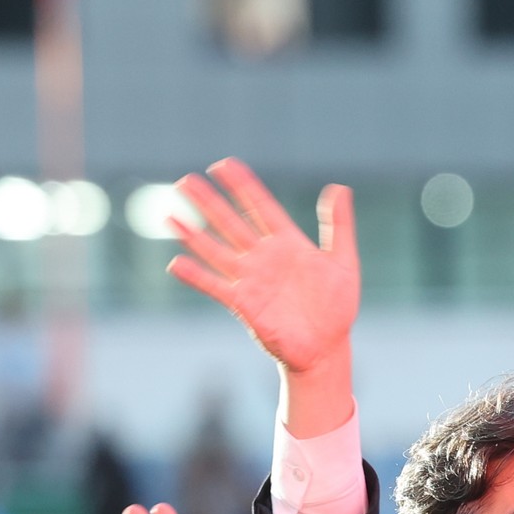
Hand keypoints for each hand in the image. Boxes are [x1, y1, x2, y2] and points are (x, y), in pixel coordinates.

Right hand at [167, 160, 358, 436]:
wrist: (326, 349)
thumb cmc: (336, 307)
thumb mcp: (343, 262)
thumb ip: (339, 225)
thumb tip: (338, 187)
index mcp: (287, 243)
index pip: (259, 206)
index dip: (242, 185)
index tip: (223, 164)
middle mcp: (263, 257)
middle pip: (230, 223)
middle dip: (208, 203)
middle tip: (184, 181)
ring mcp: (251, 280)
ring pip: (216, 250)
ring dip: (193, 234)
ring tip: (170, 216)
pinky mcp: (244, 305)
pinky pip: (216, 286)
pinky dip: (196, 276)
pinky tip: (176, 264)